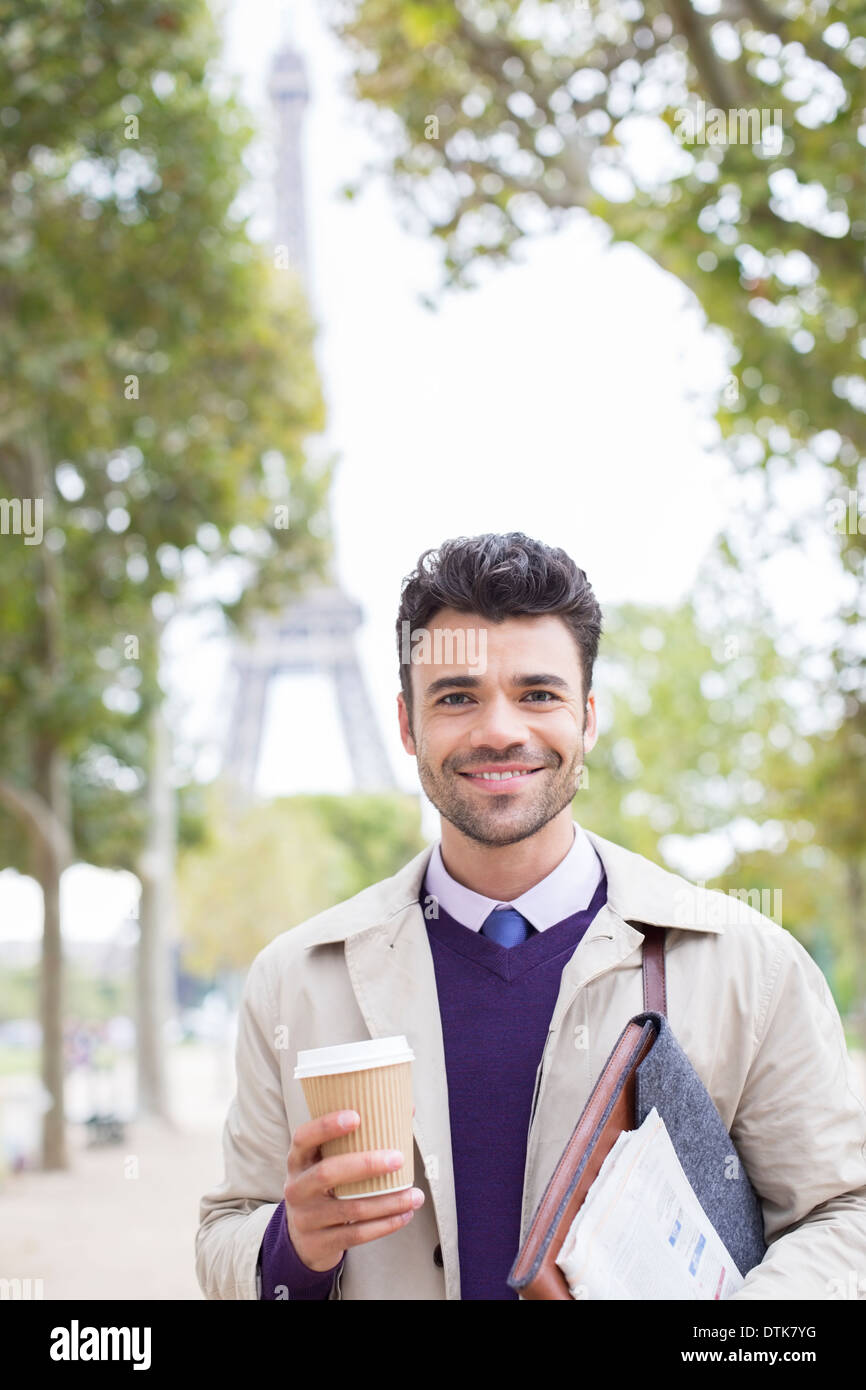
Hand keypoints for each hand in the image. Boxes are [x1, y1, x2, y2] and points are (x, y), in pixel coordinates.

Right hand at [284, 1108, 424, 1271]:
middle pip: (327, 1174)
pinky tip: (404, 1215)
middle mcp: (297, 1187)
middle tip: (398, 1158)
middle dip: (365, 1165)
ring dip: (387, 1202)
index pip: (303, 1138)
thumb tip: (406, 1109)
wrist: (303, 1238)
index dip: (326, 1126)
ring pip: (349, 1209)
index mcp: (298, 1160)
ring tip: (415, 1195)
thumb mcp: (327, 1162)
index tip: (356, 1116)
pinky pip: (355, 1234)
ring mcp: (306, 1218)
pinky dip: (384, 1225)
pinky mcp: (319, 1243)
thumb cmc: (325, 1187)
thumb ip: (358, 1138)